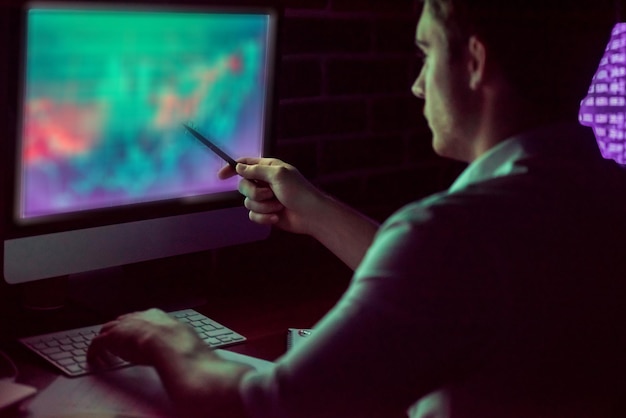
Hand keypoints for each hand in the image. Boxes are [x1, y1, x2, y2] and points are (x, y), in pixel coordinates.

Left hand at [87, 308, 205, 367]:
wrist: (171, 344)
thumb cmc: (182, 344)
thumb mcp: (184, 338)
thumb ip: (181, 339)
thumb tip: (191, 347)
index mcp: (156, 315)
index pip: (140, 319)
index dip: (135, 329)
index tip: (135, 338)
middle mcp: (138, 316)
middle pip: (122, 321)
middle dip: (117, 332)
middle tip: (116, 345)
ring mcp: (124, 326)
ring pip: (107, 330)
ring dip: (105, 342)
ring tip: (104, 354)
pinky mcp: (112, 337)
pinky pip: (97, 343)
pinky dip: (94, 352)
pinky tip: (95, 360)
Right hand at [218, 157, 326, 234]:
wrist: (311, 215)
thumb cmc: (298, 191)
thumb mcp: (278, 174)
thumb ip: (256, 169)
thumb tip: (239, 166)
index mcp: (268, 168)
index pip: (245, 164)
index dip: (232, 169)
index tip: (221, 176)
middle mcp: (265, 182)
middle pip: (243, 186)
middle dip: (255, 193)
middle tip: (269, 194)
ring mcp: (265, 198)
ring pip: (248, 202)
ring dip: (263, 206)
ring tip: (279, 206)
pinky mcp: (266, 213)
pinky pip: (253, 215)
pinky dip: (264, 217)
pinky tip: (277, 217)